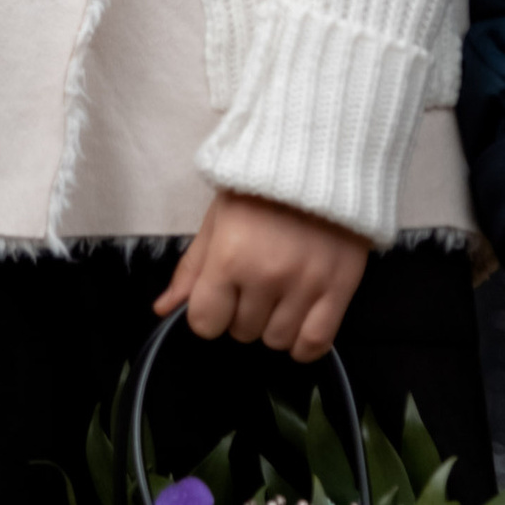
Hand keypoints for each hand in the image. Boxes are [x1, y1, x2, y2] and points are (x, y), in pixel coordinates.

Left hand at [157, 190, 369, 361]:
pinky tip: (299, 322)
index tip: (220, 296)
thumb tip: (164, 309)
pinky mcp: (340, 289)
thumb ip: (191, 269)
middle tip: (255, 284)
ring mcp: (306, 285)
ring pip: (277, 341)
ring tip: (281, 295)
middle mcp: (266, 277)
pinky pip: (315, 343)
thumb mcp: (217, 220)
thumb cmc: (261, 189)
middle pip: (242, 332)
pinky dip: (303, 343)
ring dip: (273, 325)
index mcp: (229, 258)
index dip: (210, 313)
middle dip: (243, 314)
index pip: (206, 323)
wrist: (322, 161)